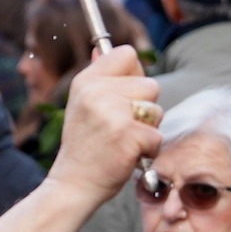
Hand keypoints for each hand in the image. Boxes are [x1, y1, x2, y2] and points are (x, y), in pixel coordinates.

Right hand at [43, 44, 160, 211]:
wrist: (73, 184)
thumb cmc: (84, 146)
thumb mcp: (81, 105)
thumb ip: (98, 78)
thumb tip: (102, 48)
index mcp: (86, 81)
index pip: (126, 54)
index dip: (135, 74)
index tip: (126, 94)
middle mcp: (97, 92)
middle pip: (150, 84)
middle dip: (145, 108)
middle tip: (121, 127)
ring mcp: (113, 114)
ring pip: (156, 110)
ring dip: (148, 129)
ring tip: (123, 141)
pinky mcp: (128, 136)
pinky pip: (157, 136)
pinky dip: (148, 150)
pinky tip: (127, 155)